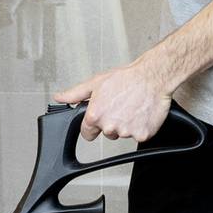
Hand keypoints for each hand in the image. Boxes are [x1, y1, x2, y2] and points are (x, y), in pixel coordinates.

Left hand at [56, 60, 172, 142]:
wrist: (152, 77)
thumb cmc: (126, 78)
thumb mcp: (96, 83)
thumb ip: (75, 94)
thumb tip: (60, 98)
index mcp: (95, 116)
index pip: (87, 133)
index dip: (93, 126)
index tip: (101, 117)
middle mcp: (110, 126)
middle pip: (107, 133)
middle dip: (112, 122)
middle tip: (121, 106)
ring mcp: (126, 132)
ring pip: (123, 134)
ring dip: (127, 124)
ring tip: (132, 107)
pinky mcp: (142, 135)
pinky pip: (139, 136)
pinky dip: (141, 127)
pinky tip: (141, 113)